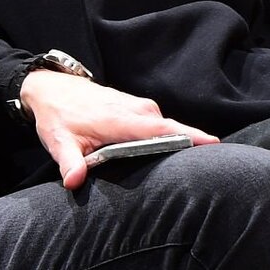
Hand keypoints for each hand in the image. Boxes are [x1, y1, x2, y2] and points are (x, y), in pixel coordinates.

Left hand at [18, 70, 215, 190]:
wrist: (53, 88)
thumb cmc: (58, 116)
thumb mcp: (60, 142)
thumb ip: (70, 163)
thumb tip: (74, 182)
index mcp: (123, 120)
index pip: (165, 130)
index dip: (191, 137)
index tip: (215, 145)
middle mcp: (139, 111)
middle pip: (175, 131)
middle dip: (194, 146)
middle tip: (211, 170)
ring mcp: (142, 107)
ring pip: (170, 128)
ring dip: (182, 144)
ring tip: (195, 166)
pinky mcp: (141, 108)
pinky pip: (163, 124)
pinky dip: (171, 137)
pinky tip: (173, 154)